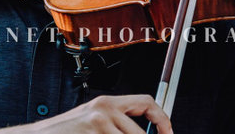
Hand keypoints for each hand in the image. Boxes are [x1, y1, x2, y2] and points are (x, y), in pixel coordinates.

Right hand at [28, 94, 172, 133]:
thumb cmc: (66, 133)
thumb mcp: (93, 123)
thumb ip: (117, 125)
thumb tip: (143, 133)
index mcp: (107, 103)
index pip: (146, 102)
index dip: (162, 119)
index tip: (168, 133)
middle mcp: (105, 107)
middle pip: (140, 132)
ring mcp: (98, 120)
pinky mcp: (93, 130)